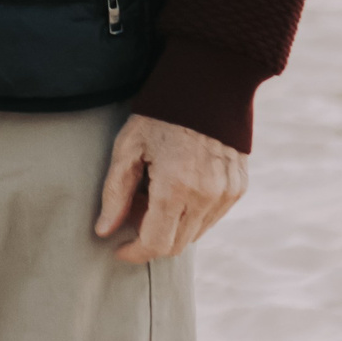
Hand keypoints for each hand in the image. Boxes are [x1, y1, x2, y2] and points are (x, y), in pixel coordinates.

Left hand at [94, 113, 247, 262]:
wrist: (206, 87)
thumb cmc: (159, 115)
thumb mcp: (128, 147)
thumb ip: (115, 192)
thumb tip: (103, 230)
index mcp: (176, 186)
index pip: (156, 243)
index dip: (135, 252)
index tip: (118, 248)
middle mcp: (206, 196)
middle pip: (176, 244)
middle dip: (150, 238)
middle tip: (133, 211)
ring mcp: (226, 193)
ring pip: (195, 234)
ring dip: (172, 226)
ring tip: (154, 193)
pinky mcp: (238, 188)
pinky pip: (211, 217)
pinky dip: (191, 214)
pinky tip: (177, 187)